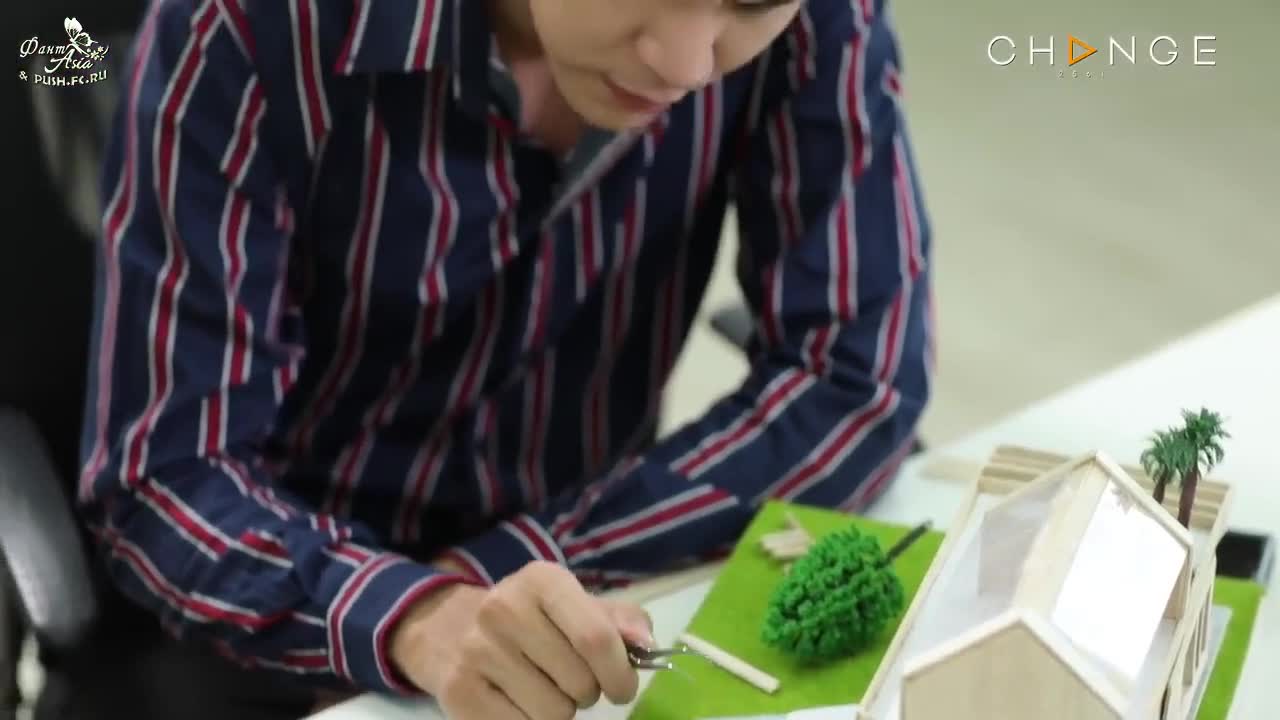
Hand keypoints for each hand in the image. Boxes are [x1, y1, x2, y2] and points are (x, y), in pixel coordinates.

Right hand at [390, 560, 653, 719]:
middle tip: (570, 681)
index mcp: (542, 581)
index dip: (619, 673)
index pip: (596, 638)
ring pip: (553, 714)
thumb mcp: (574, 606)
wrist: (449, 629)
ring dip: (560, 712)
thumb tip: (647, 645)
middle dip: (587, 692)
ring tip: (542, 689)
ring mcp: (477, 651)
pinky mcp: (458, 691)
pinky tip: (518, 703)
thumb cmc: (531, 620)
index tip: (621, 687)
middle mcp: (504, 609)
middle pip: (579, 683)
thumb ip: (620, 621)